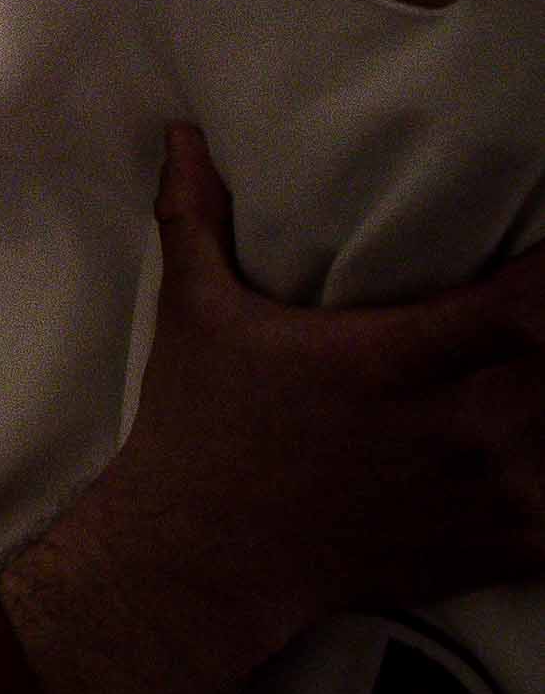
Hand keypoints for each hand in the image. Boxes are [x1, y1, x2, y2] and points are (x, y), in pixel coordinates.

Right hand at [0, 130, 544, 693]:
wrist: (208, 557)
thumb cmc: (203, 425)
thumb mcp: (194, 310)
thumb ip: (196, 216)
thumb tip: (183, 135)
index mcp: (391, 360)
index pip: (518, 309)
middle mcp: (454, 427)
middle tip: (533, 324)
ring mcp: (485, 494)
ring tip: (530, 382)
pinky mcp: (498, 547)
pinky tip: (535, 454)